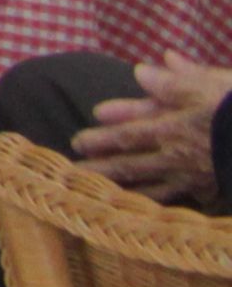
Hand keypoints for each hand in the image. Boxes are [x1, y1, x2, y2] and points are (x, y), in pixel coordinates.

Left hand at [75, 59, 231, 206]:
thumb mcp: (210, 85)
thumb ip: (174, 81)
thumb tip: (140, 71)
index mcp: (172, 129)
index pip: (128, 134)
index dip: (102, 138)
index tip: (77, 141)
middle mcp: (178, 157)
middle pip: (132, 165)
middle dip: (103, 169)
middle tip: (73, 174)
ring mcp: (196, 178)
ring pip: (152, 186)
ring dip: (125, 190)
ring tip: (98, 198)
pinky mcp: (213, 189)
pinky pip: (183, 200)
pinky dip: (164, 205)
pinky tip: (150, 214)